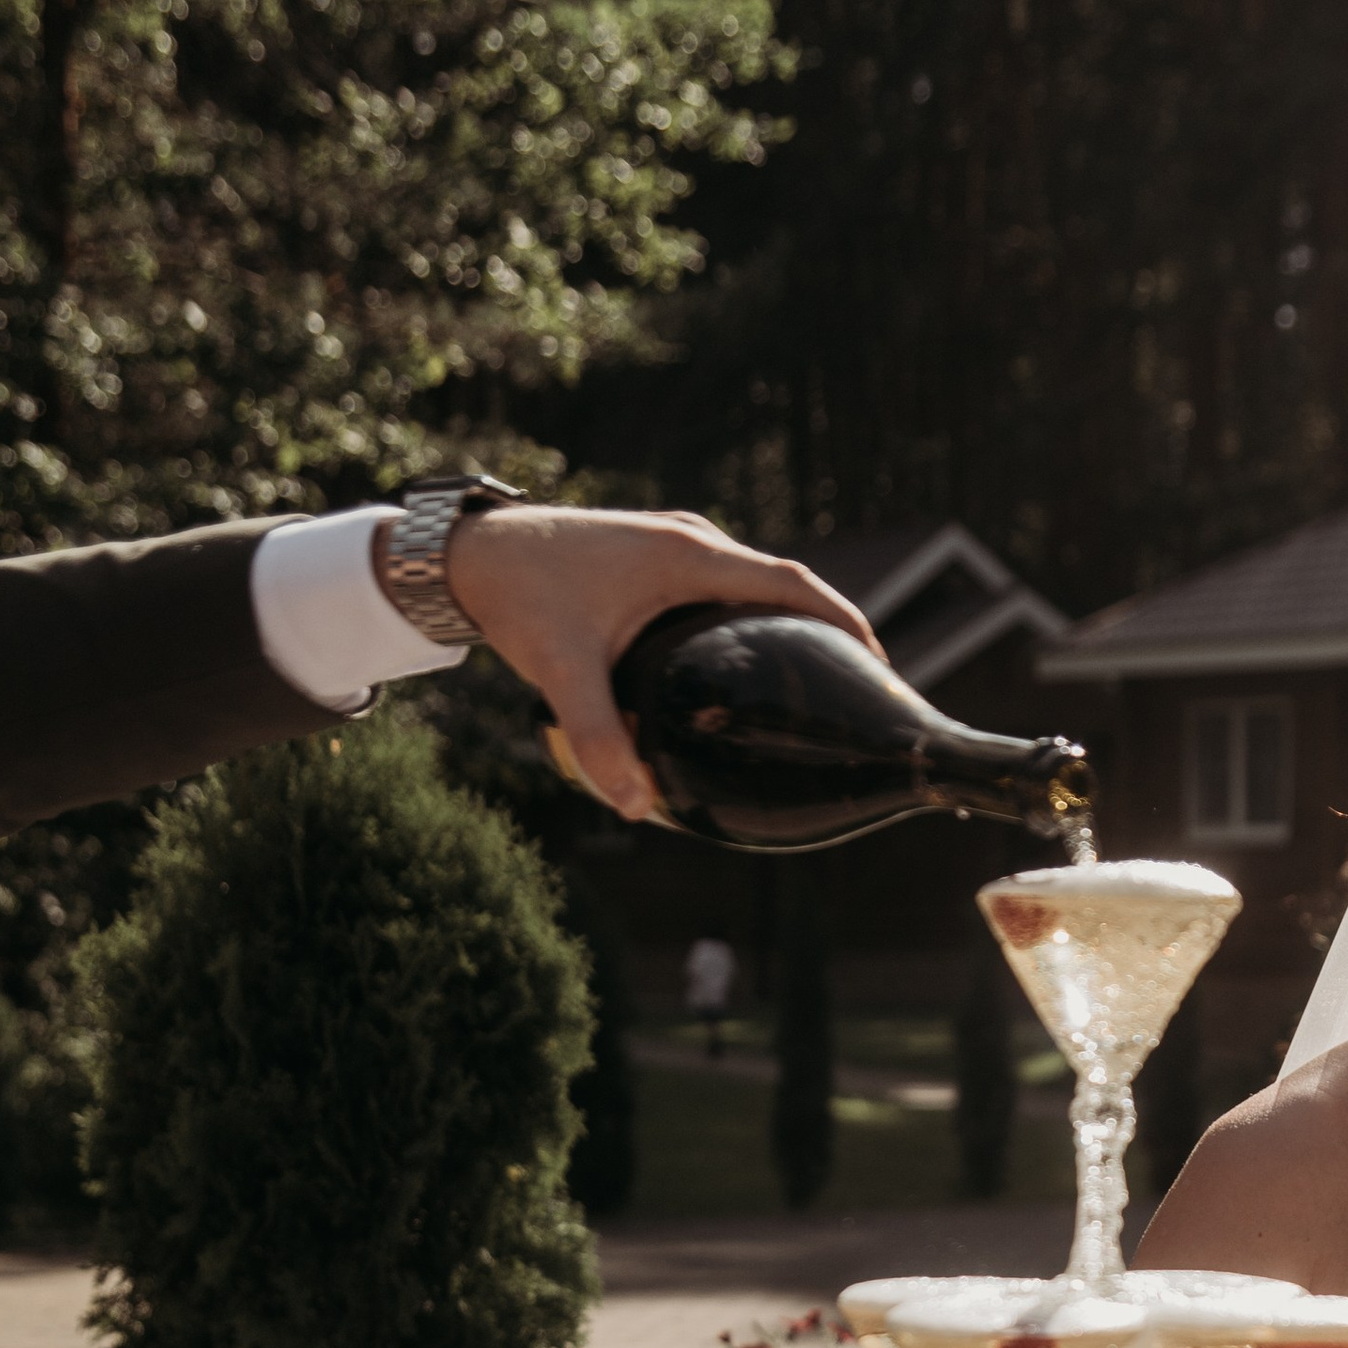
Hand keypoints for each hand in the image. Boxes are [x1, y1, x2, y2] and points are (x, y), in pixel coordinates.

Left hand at [423, 504, 887, 822]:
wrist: (468, 552)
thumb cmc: (520, 597)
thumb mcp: (562, 669)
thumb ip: (598, 736)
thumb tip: (635, 806)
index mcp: (688, 556)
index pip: (792, 583)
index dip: (844, 621)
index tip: (878, 665)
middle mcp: (690, 541)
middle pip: (783, 584)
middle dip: (825, 631)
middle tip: (854, 688)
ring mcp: (673, 545)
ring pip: (752, 585)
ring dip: (786, 624)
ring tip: (811, 681)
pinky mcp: (655, 557)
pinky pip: (723, 589)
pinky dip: (748, 621)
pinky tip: (743, 667)